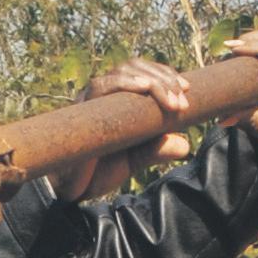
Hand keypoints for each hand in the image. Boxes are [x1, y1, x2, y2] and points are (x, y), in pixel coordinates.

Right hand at [55, 57, 192, 201]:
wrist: (70, 189)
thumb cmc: (98, 171)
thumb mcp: (133, 160)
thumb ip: (155, 150)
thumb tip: (184, 143)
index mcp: (117, 100)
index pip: (142, 73)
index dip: (165, 75)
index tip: (187, 88)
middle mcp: (103, 94)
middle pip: (135, 67)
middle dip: (163, 79)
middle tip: (182, 102)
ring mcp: (91, 99)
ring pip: (122, 71)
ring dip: (152, 81)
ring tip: (172, 102)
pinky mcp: (81, 108)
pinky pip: (101, 86)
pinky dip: (124, 83)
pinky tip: (144, 88)